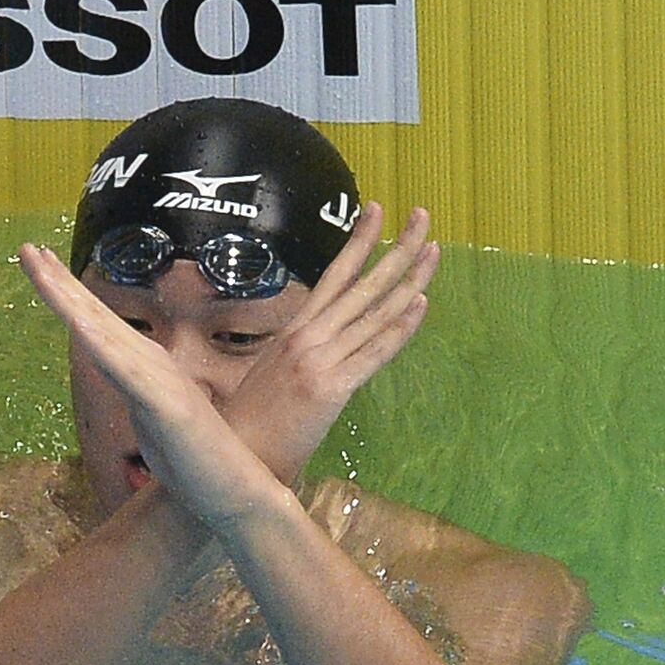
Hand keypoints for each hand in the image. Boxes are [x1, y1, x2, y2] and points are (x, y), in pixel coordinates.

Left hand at [18, 244, 274, 528]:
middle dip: (57, 282)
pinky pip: (126, 372)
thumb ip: (137, 399)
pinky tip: (78, 325)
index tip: (40, 263)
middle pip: (94, 316)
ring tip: (40, 268)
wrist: (235, 490)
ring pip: (103, 333)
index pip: (97, 323)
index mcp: (144, 365)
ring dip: (70, 300)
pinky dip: (102, 346)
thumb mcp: (152, 423)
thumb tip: (125, 389)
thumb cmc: (195, 461)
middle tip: (26, 248)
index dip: (67, 293)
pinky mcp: (165, 406)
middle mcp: (150, 363)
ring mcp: (157, 381)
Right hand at [225, 202, 438, 483]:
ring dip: (409, 278)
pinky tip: (421, 304)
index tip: (377, 210)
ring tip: (433, 250)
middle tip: (421, 215)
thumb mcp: (269, 375)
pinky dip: (400, 328)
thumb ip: (296, 355)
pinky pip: (374, 352)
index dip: (358, 241)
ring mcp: (319, 360)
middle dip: (396, 246)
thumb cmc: (248, 423)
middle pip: (361, 282)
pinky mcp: (331, 388)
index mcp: (293, 331)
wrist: (231, 454)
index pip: (333, 276)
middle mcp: (308, 337)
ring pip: (374, 311)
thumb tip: (319, 347)